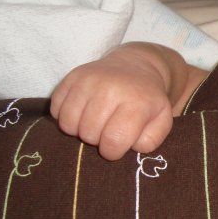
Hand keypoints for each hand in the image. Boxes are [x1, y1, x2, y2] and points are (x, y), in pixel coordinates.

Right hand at [50, 44, 183, 159]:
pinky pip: (56, 108)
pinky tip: (81, 112)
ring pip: (68, 123)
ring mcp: (88, 80)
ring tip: (93, 123)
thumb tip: (130, 146)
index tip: (117, 146)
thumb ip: (151, 140)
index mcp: (136, 102)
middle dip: (97, 140)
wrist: (135, 66)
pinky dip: (65, 116)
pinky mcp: (72, 76)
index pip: (113, 141)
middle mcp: (110, 89)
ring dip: (79, 130)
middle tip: (106, 130)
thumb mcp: (161, 121)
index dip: (113, 152)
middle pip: (89, 134)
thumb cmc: (147, 100)